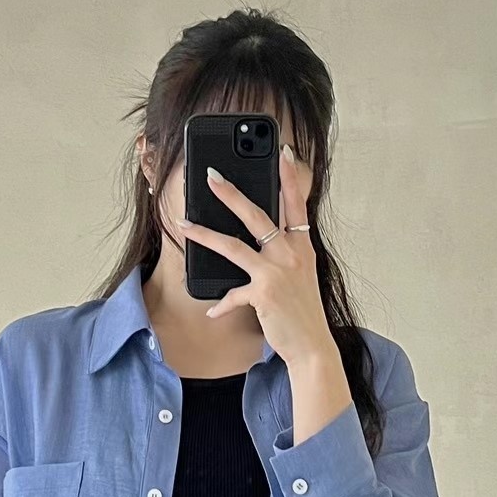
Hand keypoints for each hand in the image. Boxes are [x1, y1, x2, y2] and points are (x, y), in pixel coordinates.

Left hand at [174, 144, 334, 367]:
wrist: (312, 344)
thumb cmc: (303, 310)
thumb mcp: (302, 274)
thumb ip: (286, 252)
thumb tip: (263, 237)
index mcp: (302, 246)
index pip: (295, 203)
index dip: (289, 176)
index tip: (283, 151)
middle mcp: (291, 254)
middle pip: (257, 215)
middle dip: (231, 194)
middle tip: (211, 176)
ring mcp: (276, 273)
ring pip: (233, 246)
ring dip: (205, 235)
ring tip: (184, 224)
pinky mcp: (263, 293)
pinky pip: (233, 293)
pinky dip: (222, 304)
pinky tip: (212, 311)